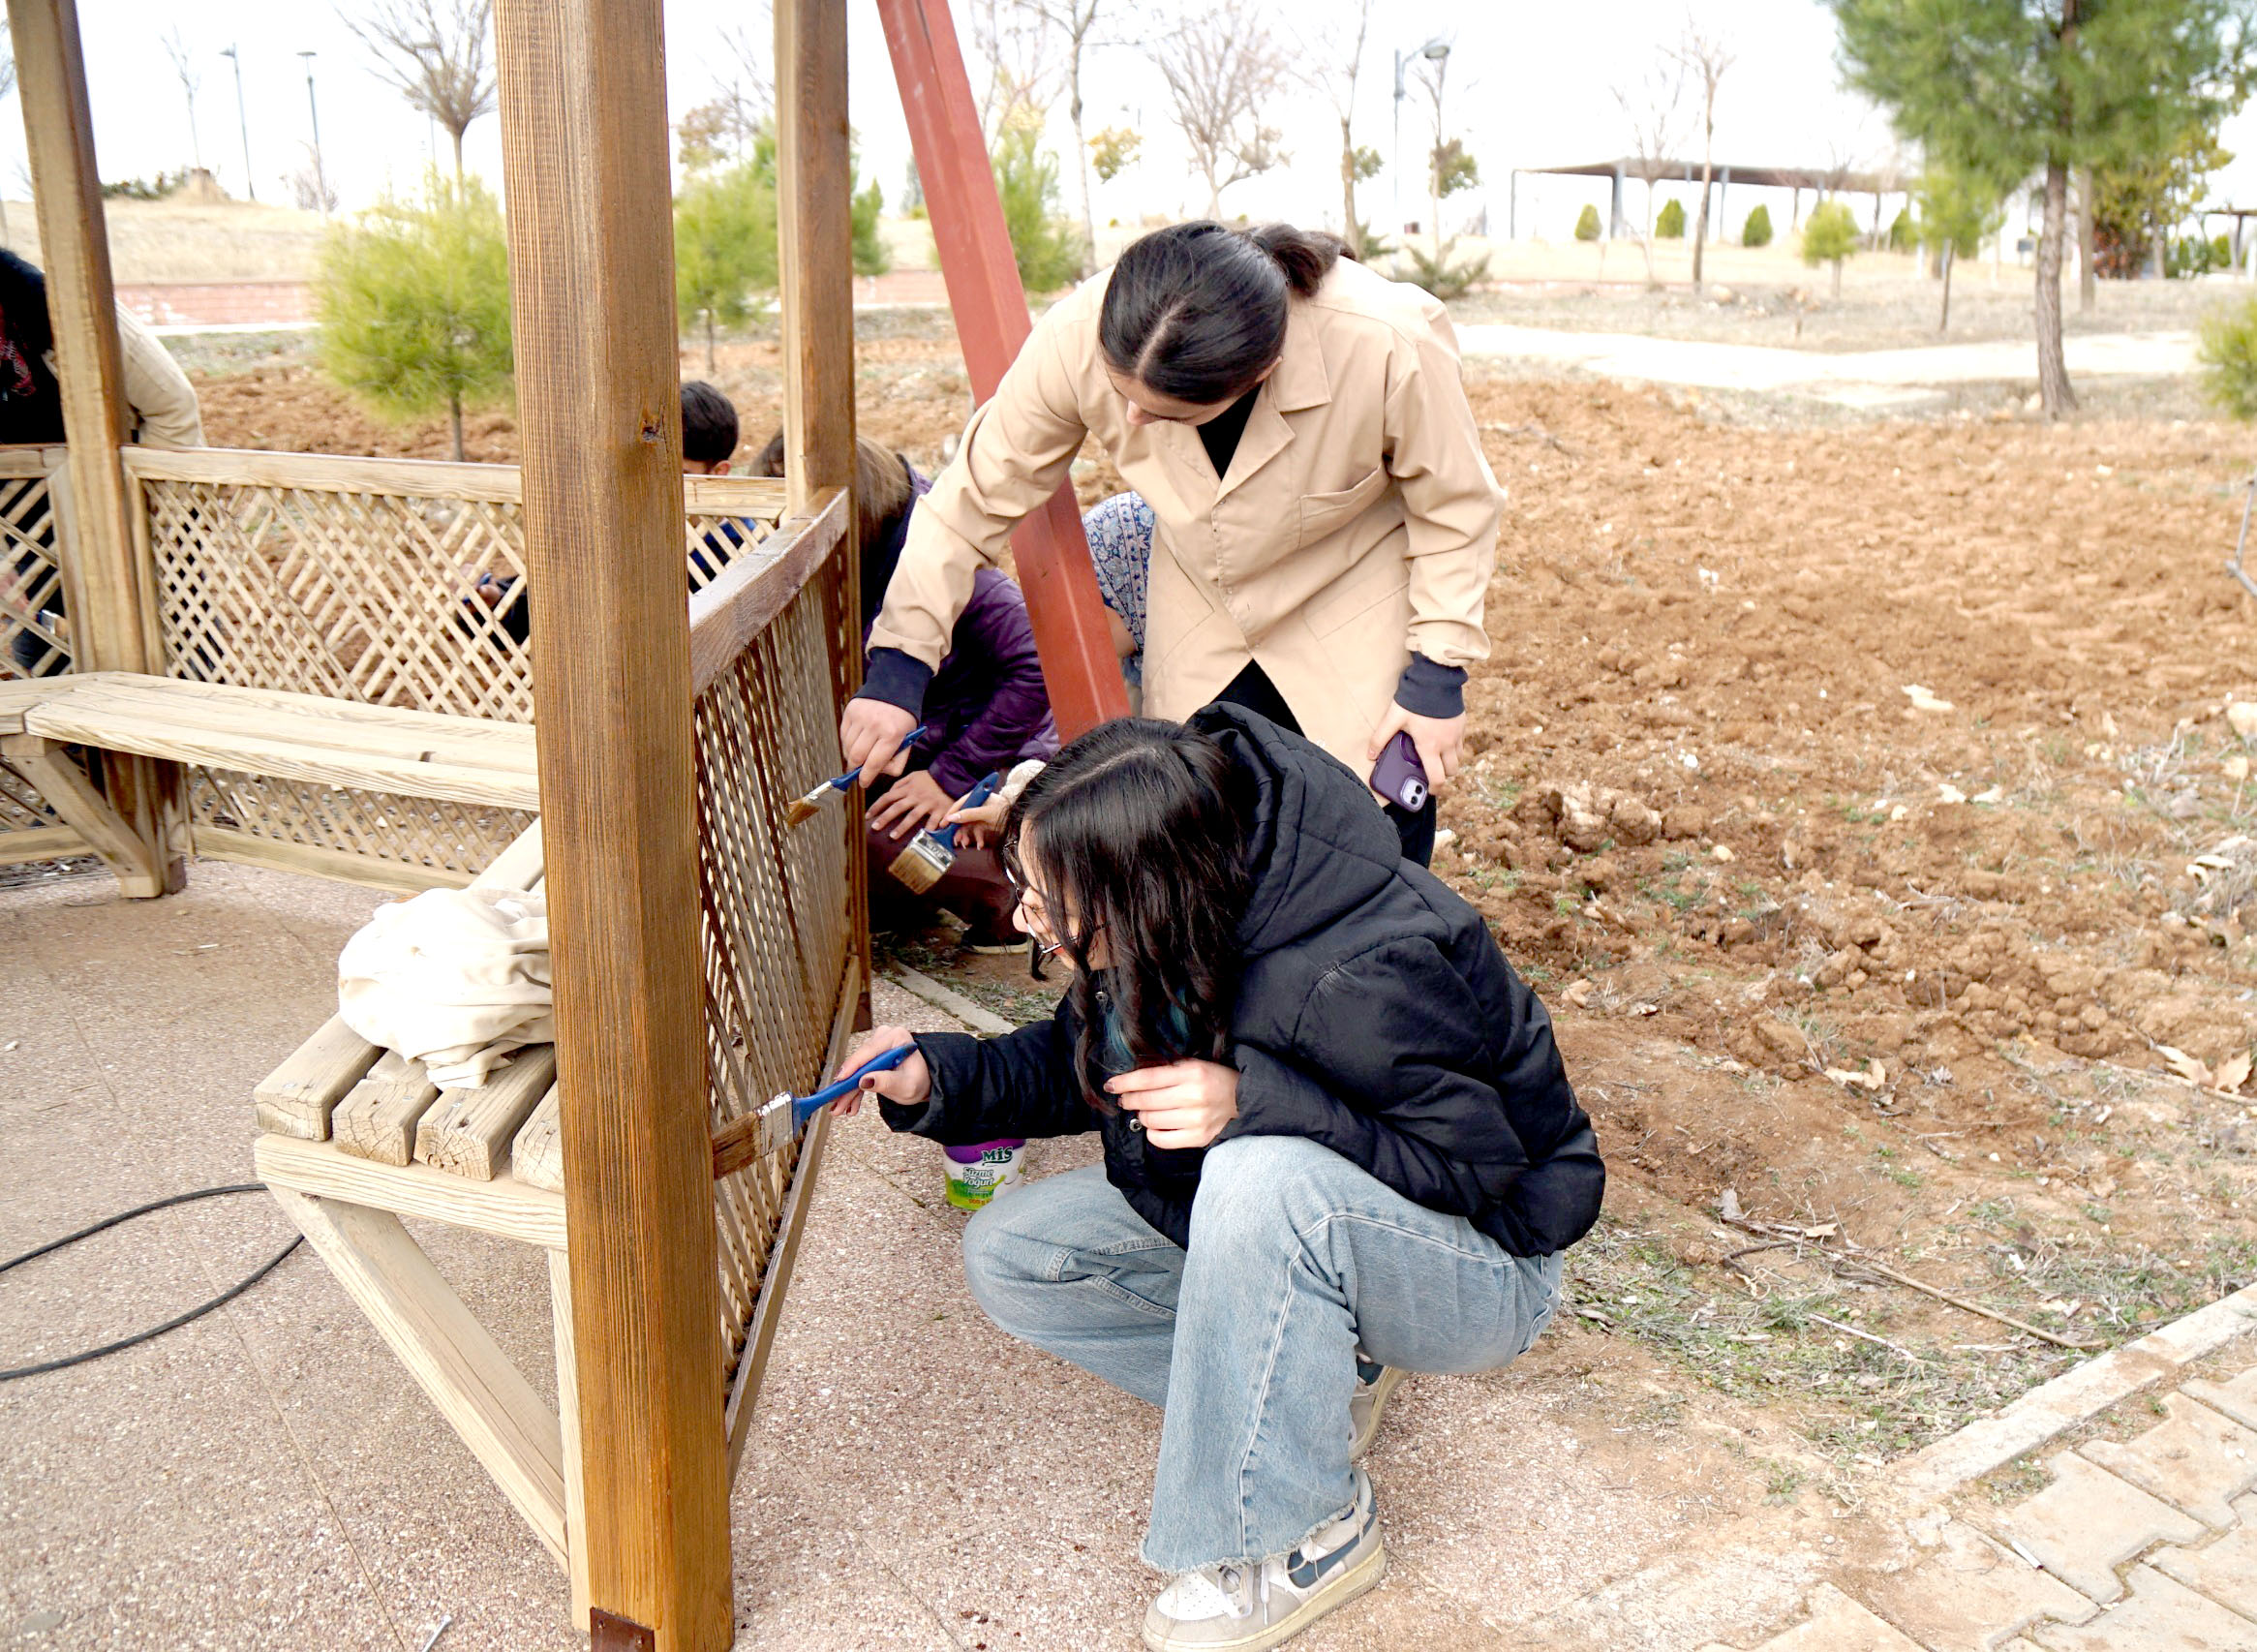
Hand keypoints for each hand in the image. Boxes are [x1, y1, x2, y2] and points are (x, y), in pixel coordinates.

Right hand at [828, 1026, 928, 1116]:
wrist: (924, 1083)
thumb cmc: (919, 1081)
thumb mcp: (907, 1086)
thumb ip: (887, 1082)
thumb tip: (864, 1081)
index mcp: (897, 1038)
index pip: (870, 1050)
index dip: (853, 1065)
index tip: (840, 1079)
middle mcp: (884, 1037)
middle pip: (860, 1062)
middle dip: (847, 1085)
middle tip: (836, 1103)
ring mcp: (877, 1046)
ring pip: (856, 1070)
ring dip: (848, 1091)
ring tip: (841, 1110)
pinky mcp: (871, 1057)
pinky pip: (858, 1074)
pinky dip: (854, 1090)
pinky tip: (850, 1106)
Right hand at [842, 698, 918, 781]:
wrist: (895, 688)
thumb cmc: (902, 719)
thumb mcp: (908, 740)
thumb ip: (896, 761)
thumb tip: (876, 774)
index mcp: (893, 734)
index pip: (875, 763)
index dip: (867, 777)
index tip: (863, 783)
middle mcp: (875, 725)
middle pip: (857, 757)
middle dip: (855, 768)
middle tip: (857, 771)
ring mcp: (861, 717)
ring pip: (848, 747)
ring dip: (851, 755)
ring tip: (859, 754)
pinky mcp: (851, 711)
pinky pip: (843, 735)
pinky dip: (847, 743)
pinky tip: (856, 741)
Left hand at [866, 769, 955, 835]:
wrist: (951, 776)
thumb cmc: (930, 778)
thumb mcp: (913, 776)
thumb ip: (900, 784)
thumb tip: (889, 793)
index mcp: (908, 788)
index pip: (888, 797)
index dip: (877, 806)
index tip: (867, 816)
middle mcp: (916, 796)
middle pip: (897, 807)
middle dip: (885, 818)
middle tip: (875, 828)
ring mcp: (928, 803)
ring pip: (912, 815)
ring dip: (902, 827)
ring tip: (893, 836)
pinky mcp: (940, 809)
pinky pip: (934, 821)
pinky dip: (930, 829)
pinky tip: (925, 837)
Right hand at [945, 790, 1010, 849]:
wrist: (1020, 817)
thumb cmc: (1004, 810)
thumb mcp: (985, 812)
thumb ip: (968, 815)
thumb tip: (952, 818)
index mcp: (975, 798)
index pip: (959, 805)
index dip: (950, 815)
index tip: (943, 825)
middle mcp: (976, 806)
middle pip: (962, 818)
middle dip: (959, 830)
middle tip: (955, 840)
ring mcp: (980, 815)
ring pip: (968, 827)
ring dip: (966, 836)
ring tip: (966, 844)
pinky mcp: (985, 823)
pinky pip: (977, 832)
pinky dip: (977, 839)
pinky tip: (979, 845)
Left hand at [1107, 1059, 1238, 1149]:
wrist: (1242, 1099)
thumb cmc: (1212, 1079)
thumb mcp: (1192, 1065)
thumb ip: (1166, 1070)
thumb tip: (1132, 1079)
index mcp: (1191, 1073)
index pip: (1148, 1078)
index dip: (1125, 1082)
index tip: (1111, 1085)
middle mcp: (1193, 1096)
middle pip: (1146, 1101)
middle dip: (1129, 1100)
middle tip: (1126, 1099)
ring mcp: (1196, 1119)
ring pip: (1151, 1121)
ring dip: (1142, 1115)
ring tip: (1146, 1111)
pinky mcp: (1198, 1138)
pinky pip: (1162, 1140)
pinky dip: (1153, 1133)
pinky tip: (1156, 1126)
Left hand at [1366, 701, 1464, 802]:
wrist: (1435, 679)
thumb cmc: (1414, 700)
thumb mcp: (1393, 719)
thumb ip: (1380, 738)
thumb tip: (1370, 755)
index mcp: (1430, 747)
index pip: (1438, 778)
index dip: (1434, 789)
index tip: (1429, 790)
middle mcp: (1447, 744)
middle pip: (1452, 771)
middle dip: (1443, 775)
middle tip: (1432, 772)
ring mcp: (1456, 734)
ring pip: (1459, 758)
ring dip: (1449, 761)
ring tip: (1437, 756)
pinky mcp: (1462, 724)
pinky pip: (1461, 742)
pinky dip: (1454, 746)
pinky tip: (1442, 738)